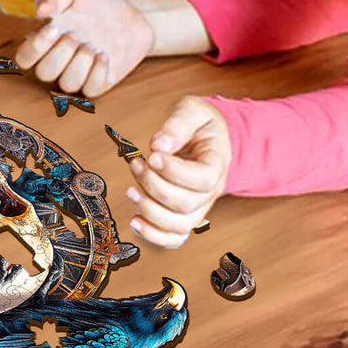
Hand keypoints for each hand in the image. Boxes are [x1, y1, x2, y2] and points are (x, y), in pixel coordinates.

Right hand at [14, 0, 153, 96]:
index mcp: (47, 40)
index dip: (34, 48)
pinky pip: (91, 90)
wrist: (134, 14)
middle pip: (44, 73)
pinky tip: (104, 55)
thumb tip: (39, 11)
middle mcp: (60, 60)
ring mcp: (80, 73)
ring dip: (79, 64)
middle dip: (60, 54)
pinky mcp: (99, 82)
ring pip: (67, 84)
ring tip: (92, 44)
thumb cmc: (99, 2)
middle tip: (76, 34)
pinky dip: (97, 73)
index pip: (25, 57)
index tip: (54, 28)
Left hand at [127, 97, 231, 247]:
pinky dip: (154, 235)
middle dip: (154, 186)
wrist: (211, 138)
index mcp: (217, 164)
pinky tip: (135, 221)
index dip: (174, 171)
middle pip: (186, 204)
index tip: (152, 155)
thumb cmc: (201, 124)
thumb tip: (159, 145)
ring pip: (179, 225)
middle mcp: (211, 191)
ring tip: (131, 190)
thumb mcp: (193, 111)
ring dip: (149, 210)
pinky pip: (174, 237)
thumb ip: (178, 124)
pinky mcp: (184, 214)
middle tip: (136, 164)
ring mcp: (199, 207)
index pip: (201, 179)